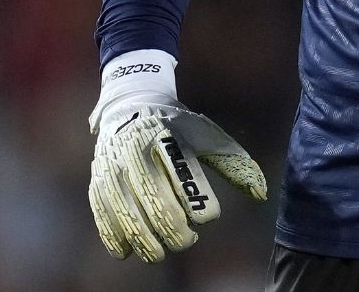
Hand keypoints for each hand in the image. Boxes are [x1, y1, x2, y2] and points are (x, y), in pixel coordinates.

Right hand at [88, 51, 267, 262]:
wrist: (130, 106)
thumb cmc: (177, 127)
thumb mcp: (207, 136)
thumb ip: (233, 163)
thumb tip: (261, 192)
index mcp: (168, 136)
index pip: (183, 172)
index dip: (196, 200)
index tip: (208, 216)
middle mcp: (136, 150)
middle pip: (153, 197)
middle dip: (171, 227)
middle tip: (186, 240)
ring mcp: (113, 166)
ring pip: (126, 211)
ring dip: (143, 239)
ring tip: (160, 253)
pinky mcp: (97, 180)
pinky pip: (102, 213)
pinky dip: (113, 236)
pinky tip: (127, 251)